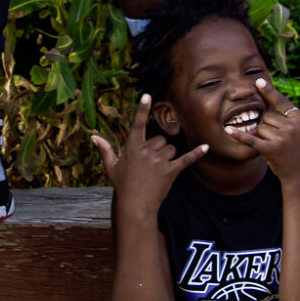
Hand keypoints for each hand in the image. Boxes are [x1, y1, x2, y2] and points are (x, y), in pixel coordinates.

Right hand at [93, 95, 207, 214]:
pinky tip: (206, 147)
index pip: (138, 124)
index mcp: (132, 147)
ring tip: (158, 171)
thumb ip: (105, 149)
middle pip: (160, 139)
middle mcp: (146, 151)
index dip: (142, 109)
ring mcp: (159, 161)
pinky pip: (186, 159)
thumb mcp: (111, 167)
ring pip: (170, 148)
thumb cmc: (122, 185)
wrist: (134, 205)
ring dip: (168, 156)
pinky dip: (196, 153)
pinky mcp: (171, 171)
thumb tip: (93, 136)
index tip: (147, 96)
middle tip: (150, 165)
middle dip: (158, 149)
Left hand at [244, 79, 299, 185]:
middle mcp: (292, 127)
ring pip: (260, 128)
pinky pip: (252, 140)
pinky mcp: (270, 151)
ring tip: (276, 147)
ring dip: (263, 137)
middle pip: (267, 117)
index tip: (258, 81)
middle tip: (280, 140)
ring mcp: (281, 139)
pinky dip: (239, 136)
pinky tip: (228, 130)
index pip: (282, 103)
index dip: (269, 92)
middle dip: (268, 127)